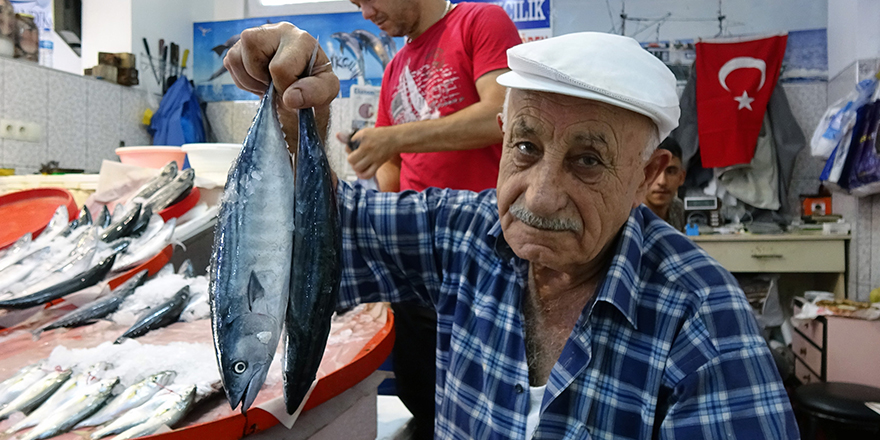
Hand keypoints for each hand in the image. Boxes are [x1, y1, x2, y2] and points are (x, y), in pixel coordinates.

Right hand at [223, 22, 338, 135]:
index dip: (282, 87)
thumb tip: (290, 98)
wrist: (301, 85)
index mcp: (301, 40)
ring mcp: (257, 36)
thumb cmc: (313, 83)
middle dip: (262, 77)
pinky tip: (260, 80)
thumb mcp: (325, 91)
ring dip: (251, 80)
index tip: (291, 93)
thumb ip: (314, 94)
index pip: (279, 67)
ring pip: (236, 57)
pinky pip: (230, 64)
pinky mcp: (241, 46)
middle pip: (251, 46)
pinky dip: (243, 80)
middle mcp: (278, 31)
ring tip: (269, 84)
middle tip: (277, 86)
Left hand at [345, 126, 399, 179]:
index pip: (349, 145)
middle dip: (350, 159)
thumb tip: (337, 135)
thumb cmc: (379, 135)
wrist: (395, 139)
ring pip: (358, 167)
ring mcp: (373, 157)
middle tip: (354, 158)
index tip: (352, 148)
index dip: (348, 148)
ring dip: (355, 167)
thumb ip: (351, 136)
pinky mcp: (378, 164)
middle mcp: (367, 147)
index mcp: (363, 137)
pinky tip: (361, 172)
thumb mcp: (365, 132)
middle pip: (351, 159)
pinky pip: (367, 174)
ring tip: (358, 164)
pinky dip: (362, 175)